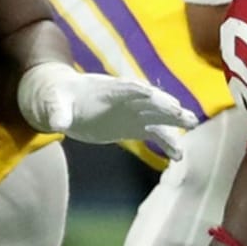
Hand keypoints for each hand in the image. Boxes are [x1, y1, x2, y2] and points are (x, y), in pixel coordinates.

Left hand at [17, 62, 196, 158]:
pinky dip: (167, 143)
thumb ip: (57, 111)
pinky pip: (154, 134)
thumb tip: (58, 123)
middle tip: (184, 114)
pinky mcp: (133, 126)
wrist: (63, 102)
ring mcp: (132, 112)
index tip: (157, 98)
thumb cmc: (58, 97)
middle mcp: (125, 99)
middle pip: (149, 101)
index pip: (126, 89)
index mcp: (107, 89)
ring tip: (193, 127)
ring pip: (158, 116)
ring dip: (175, 122)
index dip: (140, 93)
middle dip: (166, 106)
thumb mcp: (53, 102)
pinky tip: (178, 156)